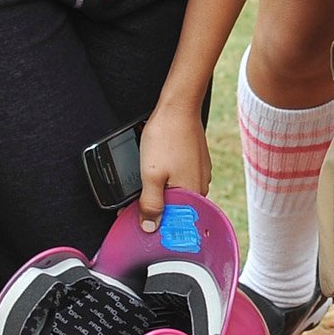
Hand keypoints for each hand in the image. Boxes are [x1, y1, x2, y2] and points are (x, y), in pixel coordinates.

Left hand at [136, 97, 211, 224]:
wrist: (178, 106)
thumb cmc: (166, 138)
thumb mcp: (151, 175)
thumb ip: (150, 204)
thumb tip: (149, 227)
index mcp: (192, 194)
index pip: (173, 221)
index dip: (153, 223)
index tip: (135, 221)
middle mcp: (200, 186)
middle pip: (175, 207)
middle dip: (155, 207)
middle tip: (133, 203)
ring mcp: (200, 173)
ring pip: (176, 192)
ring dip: (159, 192)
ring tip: (143, 182)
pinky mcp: (196, 162)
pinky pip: (180, 178)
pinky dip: (167, 179)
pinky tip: (155, 169)